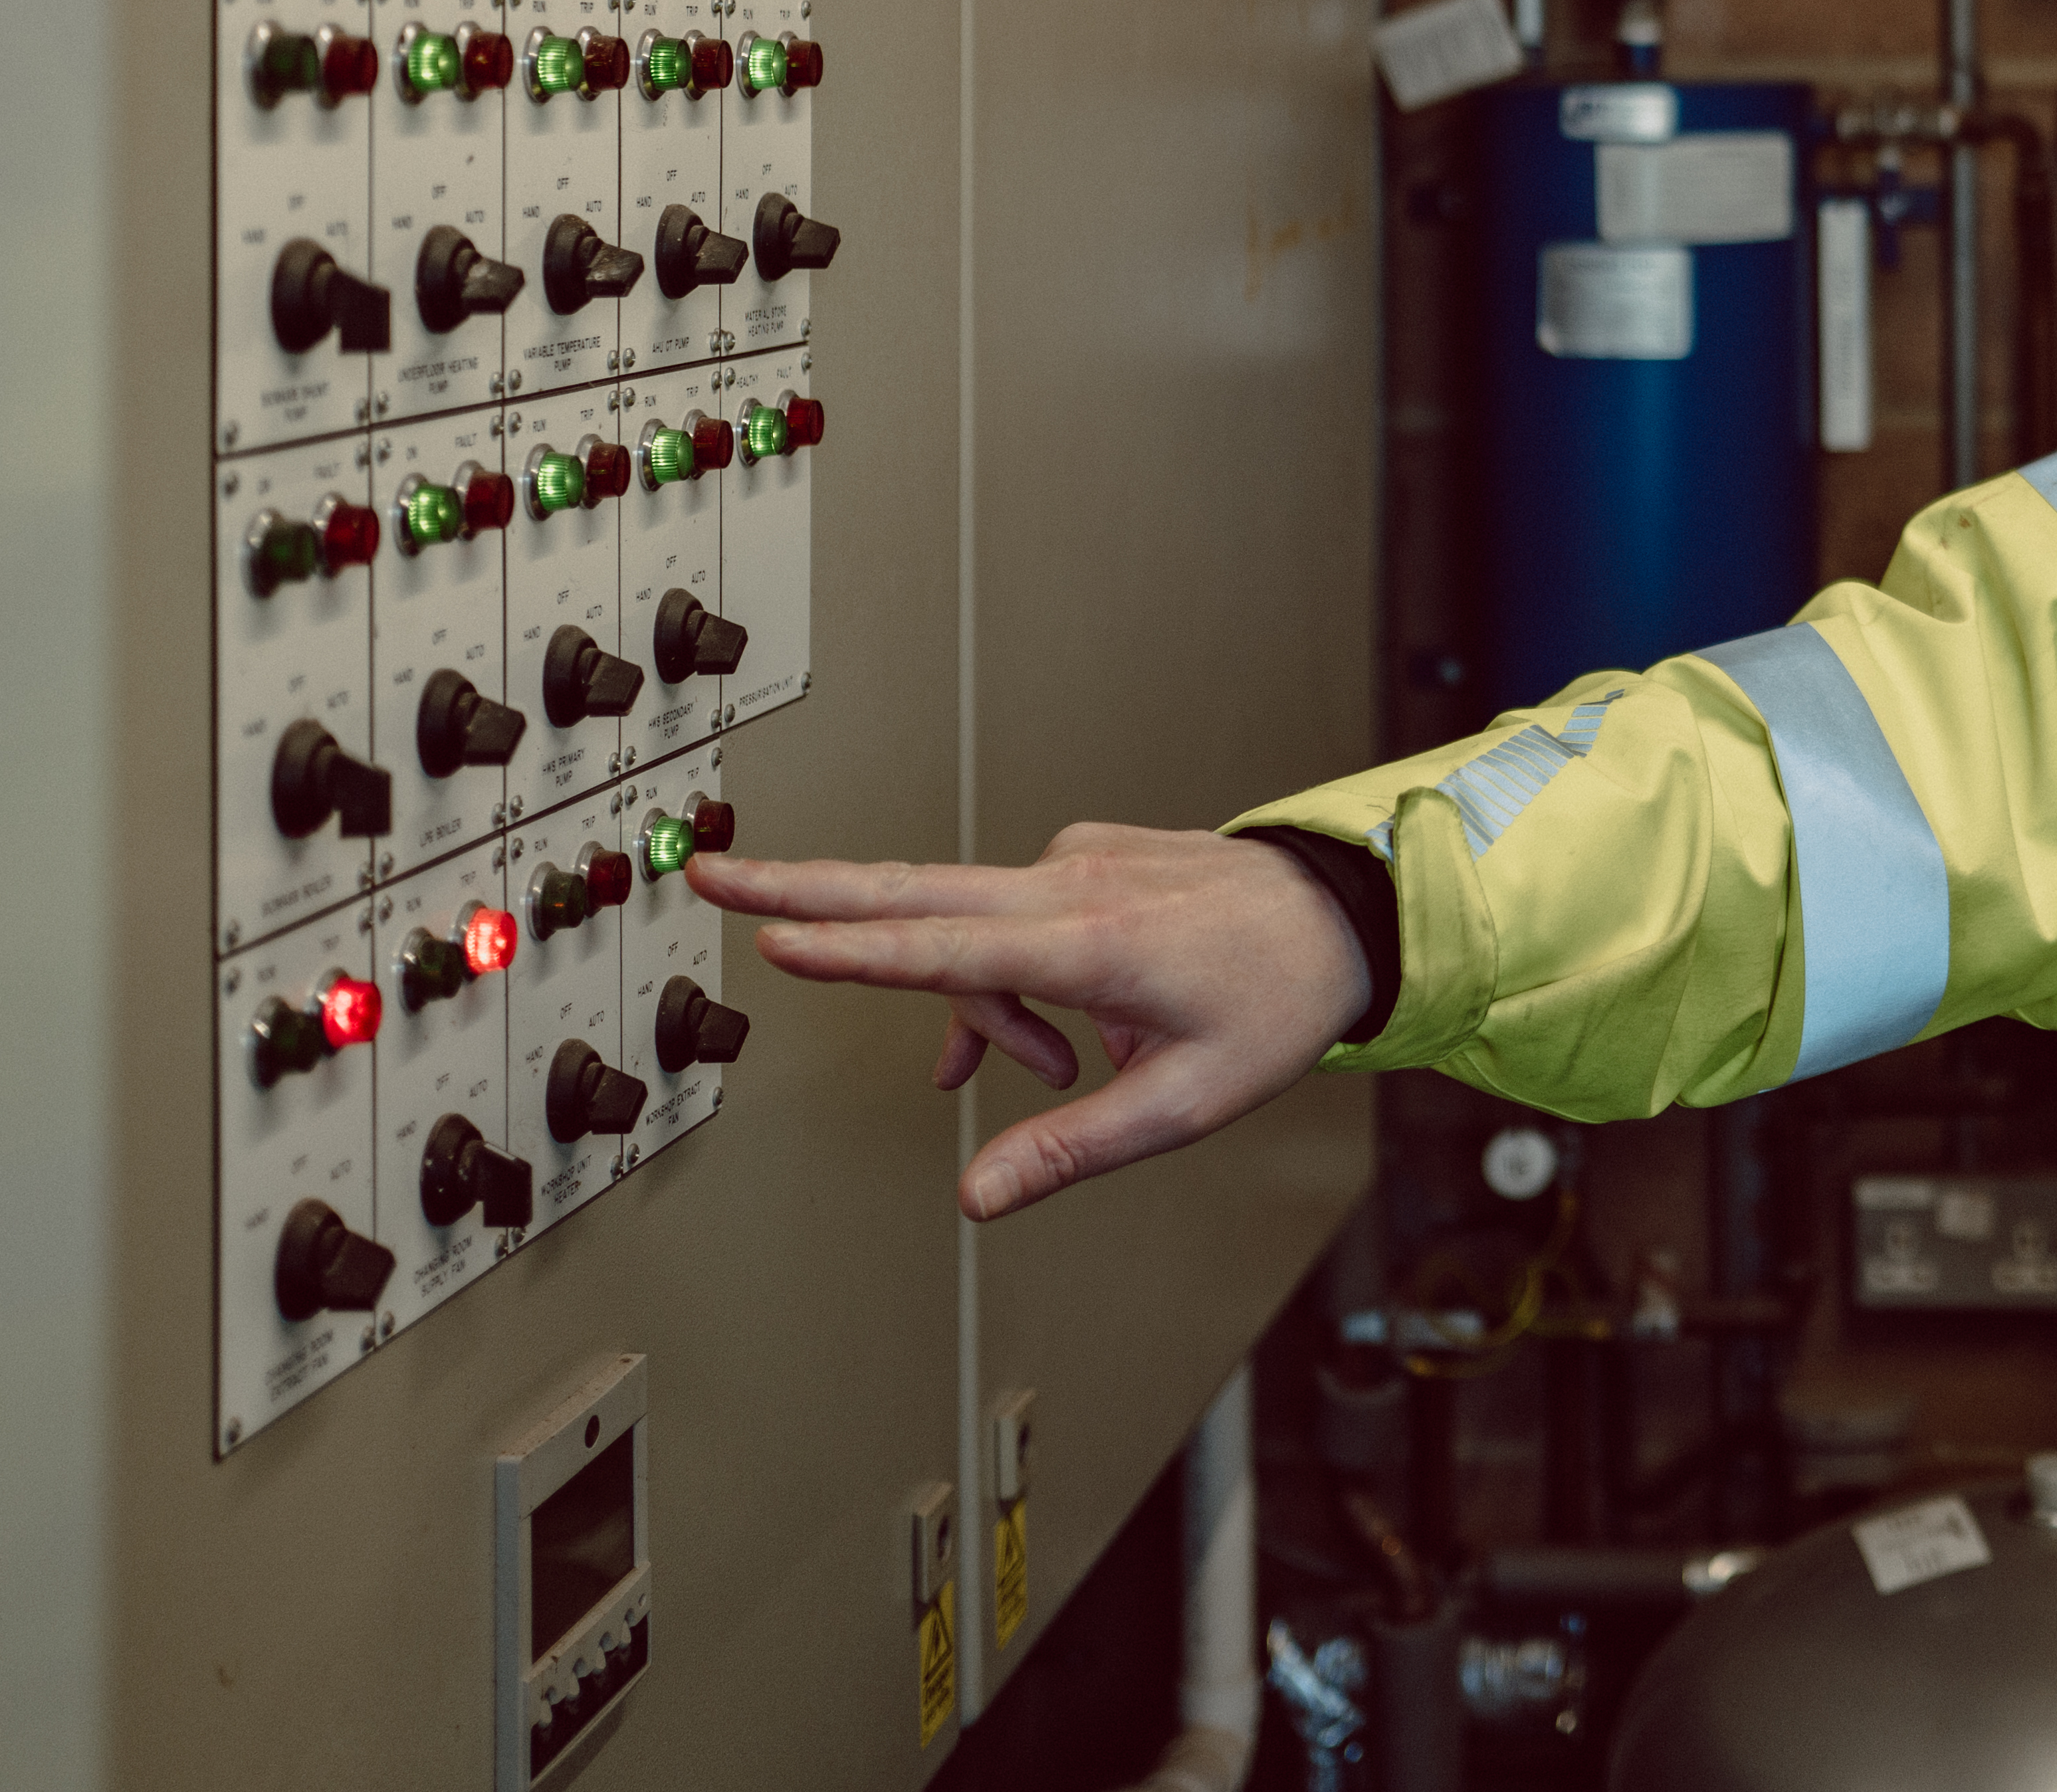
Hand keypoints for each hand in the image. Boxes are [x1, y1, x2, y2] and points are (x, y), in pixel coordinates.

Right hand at [689, 824, 1370, 1221]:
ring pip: (968, 929)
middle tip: (712, 877)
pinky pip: (1010, 920)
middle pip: (911, 888)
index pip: (945, 949)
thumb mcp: (1187, 1101)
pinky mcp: (1084, 857)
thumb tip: (978, 1198)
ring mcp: (1076, 861)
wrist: (1344, 910)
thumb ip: (1072, 1149)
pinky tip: (1059, 1033)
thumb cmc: (1277, 999)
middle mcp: (1073, 885)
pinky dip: (1011, 977)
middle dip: (806, 888)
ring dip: (980, 1007)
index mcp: (1092, 942)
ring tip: (1053, 1068)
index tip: (774, 935)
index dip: (853, 949)